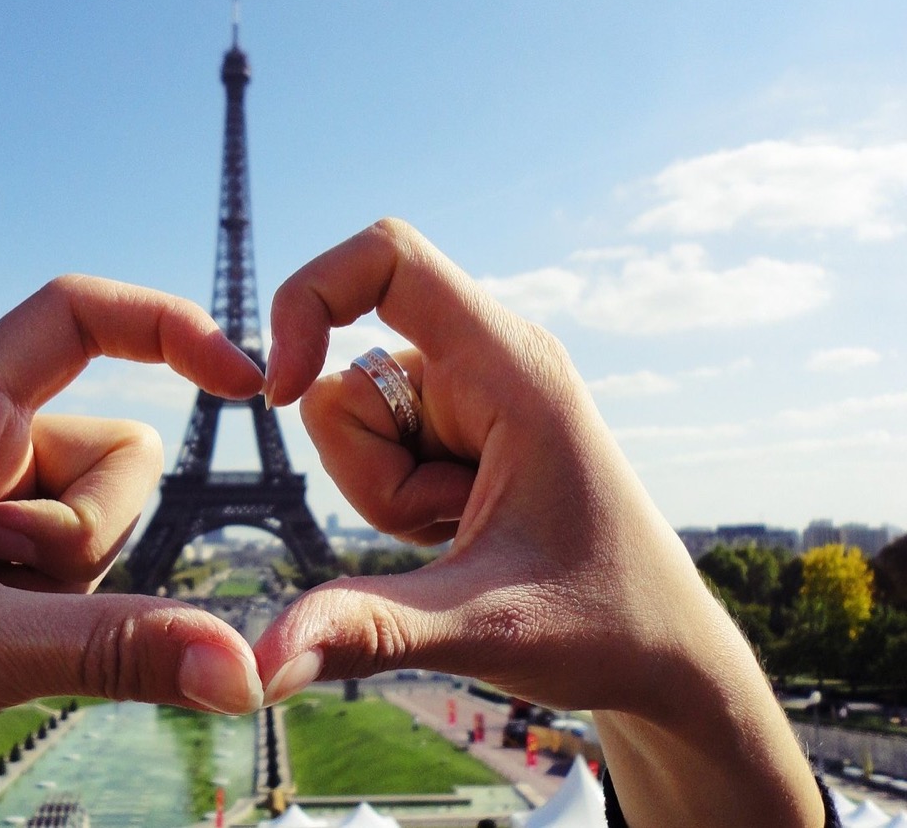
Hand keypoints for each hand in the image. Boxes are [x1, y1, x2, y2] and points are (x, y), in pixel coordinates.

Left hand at [0, 276, 265, 826]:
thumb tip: (243, 668)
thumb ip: (114, 650)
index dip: (170, 327)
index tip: (246, 383)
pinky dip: (53, 625)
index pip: (78, 315)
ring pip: (104, 530)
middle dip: (86, 534)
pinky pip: (76, 586)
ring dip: (65, 590)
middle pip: (119, 455)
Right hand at [255, 220, 822, 826]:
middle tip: (455, 524)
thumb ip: (366, 630)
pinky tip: (462, 531)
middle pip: (346, 378)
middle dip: (370, 473)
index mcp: (511, 367)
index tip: (277, 389)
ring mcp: (469, 396)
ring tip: (466, 530)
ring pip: (351, 422)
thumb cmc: (604, 624)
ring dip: (386, 493)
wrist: (662, 653)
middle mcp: (488, 363)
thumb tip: (257, 664)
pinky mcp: (456, 429)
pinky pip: (373, 450)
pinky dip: (396, 501)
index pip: (390, 257)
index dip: (311, 296)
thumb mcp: (480, 626)